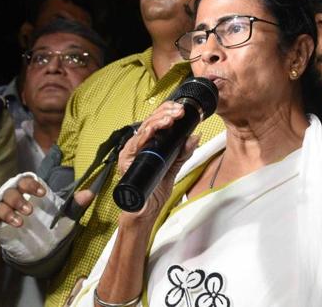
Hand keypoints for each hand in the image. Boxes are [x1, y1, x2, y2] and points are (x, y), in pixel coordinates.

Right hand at [0, 177, 94, 227]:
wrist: (34, 236)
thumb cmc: (47, 216)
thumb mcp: (63, 211)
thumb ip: (75, 203)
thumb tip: (91, 193)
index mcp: (28, 188)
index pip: (26, 180)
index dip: (32, 184)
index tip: (42, 193)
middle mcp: (14, 194)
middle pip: (11, 191)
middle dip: (19, 200)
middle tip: (30, 211)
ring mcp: (3, 207)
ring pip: (1, 205)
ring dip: (8, 212)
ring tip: (20, 223)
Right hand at [118, 101, 198, 221]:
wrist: (145, 210)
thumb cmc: (154, 190)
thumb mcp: (173, 168)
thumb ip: (183, 152)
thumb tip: (195, 136)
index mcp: (149, 144)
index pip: (157, 121)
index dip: (168, 112)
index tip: (182, 110)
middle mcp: (138, 146)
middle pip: (150, 122)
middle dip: (165, 113)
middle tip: (179, 112)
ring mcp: (131, 153)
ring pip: (143, 130)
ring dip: (157, 122)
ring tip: (170, 118)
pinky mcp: (125, 162)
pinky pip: (134, 145)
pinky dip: (143, 136)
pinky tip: (152, 130)